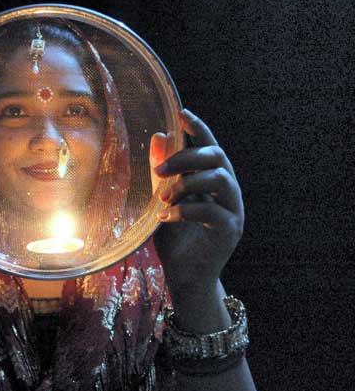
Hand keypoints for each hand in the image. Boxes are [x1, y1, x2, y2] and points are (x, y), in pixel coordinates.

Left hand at [150, 109, 243, 296]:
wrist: (185, 276)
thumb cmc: (174, 238)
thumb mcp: (162, 200)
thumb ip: (161, 173)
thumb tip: (157, 136)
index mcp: (213, 182)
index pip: (211, 147)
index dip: (200, 128)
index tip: (182, 114)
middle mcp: (228, 193)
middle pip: (217, 158)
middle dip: (186, 157)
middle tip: (159, 171)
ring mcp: (233, 211)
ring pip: (219, 179)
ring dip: (186, 184)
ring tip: (163, 199)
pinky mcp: (230, 231)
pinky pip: (211, 211)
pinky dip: (184, 211)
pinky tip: (165, 219)